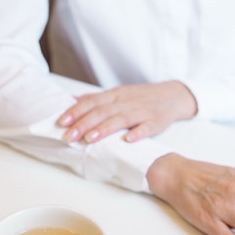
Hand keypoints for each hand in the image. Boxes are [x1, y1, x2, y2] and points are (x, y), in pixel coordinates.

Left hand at [59, 81, 196, 142]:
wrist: (172, 95)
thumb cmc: (140, 97)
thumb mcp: (118, 94)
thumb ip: (96, 99)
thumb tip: (72, 101)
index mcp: (115, 95)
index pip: (92, 102)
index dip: (77, 111)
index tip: (62, 122)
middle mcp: (126, 101)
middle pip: (103, 112)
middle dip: (84, 124)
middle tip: (69, 136)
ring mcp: (142, 111)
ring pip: (121, 119)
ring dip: (104, 129)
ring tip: (89, 139)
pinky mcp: (156, 121)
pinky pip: (146, 127)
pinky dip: (137, 133)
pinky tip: (128, 140)